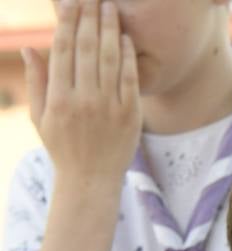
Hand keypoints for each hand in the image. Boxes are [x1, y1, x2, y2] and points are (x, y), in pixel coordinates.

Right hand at [23, 0, 140, 186]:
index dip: (67, 23)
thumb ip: (37, 81)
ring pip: (109, 60)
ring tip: (111, 7)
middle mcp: (82, 100)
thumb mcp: (40, 116)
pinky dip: (127, 57)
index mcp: (58, 98)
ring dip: (109, 29)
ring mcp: (108, 108)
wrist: (91, 179)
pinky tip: (125, 38)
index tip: (71, 2)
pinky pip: (130, 80)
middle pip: (86, 49)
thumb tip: (28, 48)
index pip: (63, 51)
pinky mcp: (130, 116)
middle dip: (89, 18)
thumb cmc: (62, 146)